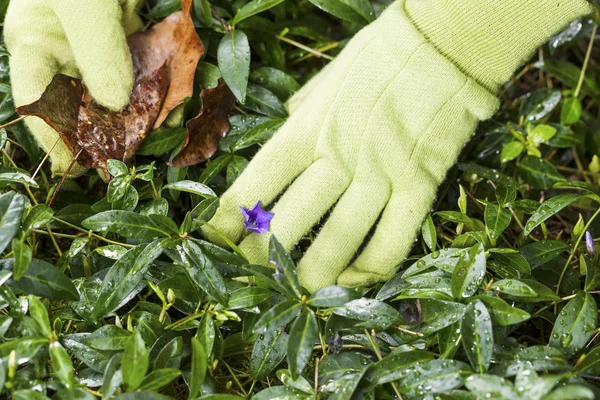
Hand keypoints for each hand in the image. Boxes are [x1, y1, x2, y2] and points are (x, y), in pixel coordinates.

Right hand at [5, 0, 142, 175]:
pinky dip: (159, 87)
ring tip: (153, 138)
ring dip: (137, 113)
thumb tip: (113, 105)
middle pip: (82, 101)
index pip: (39, 101)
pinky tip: (173, 106)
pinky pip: (145, 68)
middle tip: (122, 160)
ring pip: (118, 89)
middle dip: (103, 131)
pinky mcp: (129, 31)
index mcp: (37, 40)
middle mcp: (65, 46)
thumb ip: (98, 53)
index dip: (54, 138)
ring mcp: (100, 40)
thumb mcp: (86, 5)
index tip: (75, 167)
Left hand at [206, 0, 591, 291]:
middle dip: (264, 255)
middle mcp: (336, 155)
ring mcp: (378, 173)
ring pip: (337, 240)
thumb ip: (306, 105)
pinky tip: (353, 279)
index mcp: (307, 126)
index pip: (258, 180)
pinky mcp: (419, 185)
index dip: (231, 215)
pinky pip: (392, 241)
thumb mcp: (330, 75)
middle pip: (289, 220)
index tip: (214, 238)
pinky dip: (370, 269)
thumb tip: (289, 119)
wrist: (446, 40)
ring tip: (297, 290)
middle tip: (252, 273)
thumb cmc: (383, 53)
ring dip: (313, 274)